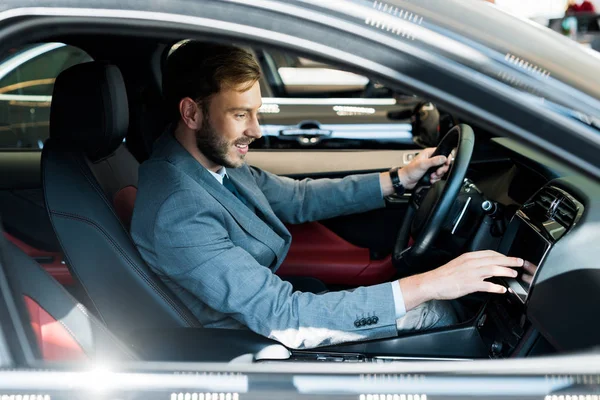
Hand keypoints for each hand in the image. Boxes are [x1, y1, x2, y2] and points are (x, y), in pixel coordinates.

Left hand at [398, 147, 451, 189]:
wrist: (406, 181)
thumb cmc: (410, 171)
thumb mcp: (422, 164)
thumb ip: (434, 161)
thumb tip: (444, 158)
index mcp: (428, 153)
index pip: (442, 152)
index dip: (446, 158)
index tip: (446, 163)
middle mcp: (431, 159)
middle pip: (444, 163)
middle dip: (441, 169)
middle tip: (437, 172)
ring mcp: (431, 167)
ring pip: (441, 171)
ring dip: (437, 175)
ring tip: (431, 176)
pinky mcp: (431, 173)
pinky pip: (438, 176)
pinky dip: (435, 179)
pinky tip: (430, 179)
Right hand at [399, 250, 523, 309]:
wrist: (432, 283)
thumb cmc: (443, 275)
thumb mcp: (458, 264)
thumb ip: (471, 265)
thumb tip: (483, 267)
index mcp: (468, 257)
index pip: (489, 253)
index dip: (502, 255)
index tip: (509, 257)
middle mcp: (471, 263)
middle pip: (494, 259)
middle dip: (509, 260)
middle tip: (520, 262)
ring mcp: (471, 273)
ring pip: (493, 269)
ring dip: (506, 271)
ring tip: (514, 274)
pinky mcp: (470, 284)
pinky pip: (487, 285)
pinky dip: (496, 287)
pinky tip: (502, 289)